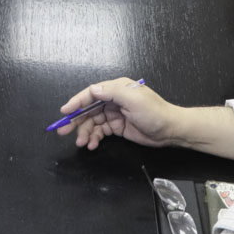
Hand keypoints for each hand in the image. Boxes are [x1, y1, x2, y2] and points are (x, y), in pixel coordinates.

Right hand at [55, 77, 176, 150]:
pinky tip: (92, 144)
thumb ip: (111, 93)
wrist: (170, 131)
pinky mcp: (117, 127)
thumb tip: (92, 89)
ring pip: (92, 122)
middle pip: (88, 109)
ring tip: (82, 143)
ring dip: (85, 132)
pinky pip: (100, 131)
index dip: (76, 102)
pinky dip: (94, 138)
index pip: (91, 93)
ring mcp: (114, 114)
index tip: (65, 112)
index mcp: (116, 89)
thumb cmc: (154, 112)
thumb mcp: (133, 99)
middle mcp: (113, 100)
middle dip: (76, 120)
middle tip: (64, 131)